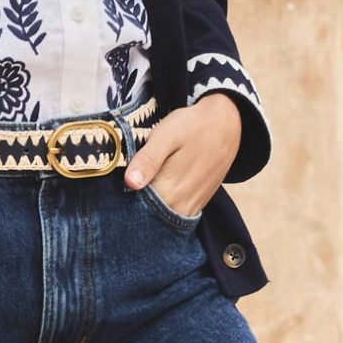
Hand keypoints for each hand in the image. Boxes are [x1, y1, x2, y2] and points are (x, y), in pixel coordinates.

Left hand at [123, 95, 240, 217]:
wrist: (226, 124)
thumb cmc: (192, 126)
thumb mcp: (166, 136)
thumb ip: (148, 160)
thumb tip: (130, 183)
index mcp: (170, 191)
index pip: (135, 209)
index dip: (122, 200)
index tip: (116, 186)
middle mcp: (181, 206)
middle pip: (147, 217)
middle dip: (133, 204)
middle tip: (129, 180)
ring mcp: (191, 208)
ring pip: (160, 217)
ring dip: (148, 206)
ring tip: (144, 181)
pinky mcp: (197, 204)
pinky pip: (174, 213)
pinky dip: (162, 205)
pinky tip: (158, 186)